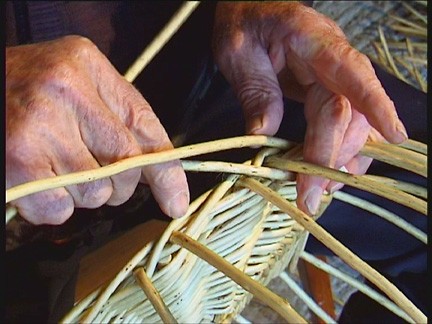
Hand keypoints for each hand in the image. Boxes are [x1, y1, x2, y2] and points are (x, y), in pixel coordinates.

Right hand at [6, 36, 188, 224]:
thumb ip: (118, 118)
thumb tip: (158, 175)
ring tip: (56, 167)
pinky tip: (39, 182)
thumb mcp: (77, 86)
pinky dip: (54, 207)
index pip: (145, 127)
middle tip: (93, 172)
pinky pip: (60, 209)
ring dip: (83, 194)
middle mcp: (65, 91)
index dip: (167, 171)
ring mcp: (39, 126)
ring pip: (95, 193)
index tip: (176, 200)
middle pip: (125, 165)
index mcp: (86, 67)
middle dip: (119, 185)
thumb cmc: (26, 91)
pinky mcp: (17, 163)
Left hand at [212, 2, 406, 214]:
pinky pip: (344, 123)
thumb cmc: (243, 24)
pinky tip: (332, 173)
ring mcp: (333, 77)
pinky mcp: (327, 92)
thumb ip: (255, 90)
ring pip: (352, 122)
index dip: (375, 104)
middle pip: (348, 111)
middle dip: (332, 156)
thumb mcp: (238, 52)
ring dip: (339, 160)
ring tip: (319, 191)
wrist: (248, 10)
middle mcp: (332, 60)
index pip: (351, 71)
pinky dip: (340, 151)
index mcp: (312, 40)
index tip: (394, 136)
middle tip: (310, 194)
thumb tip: (263, 136)